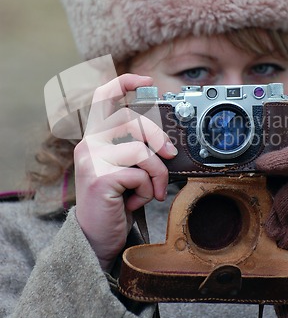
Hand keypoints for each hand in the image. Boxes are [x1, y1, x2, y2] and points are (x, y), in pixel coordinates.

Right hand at [74, 74, 177, 269]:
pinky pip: (140, 174)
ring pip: (141, 151)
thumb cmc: (114, 203)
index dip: (124, 83)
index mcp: (94, 138)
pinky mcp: (100, 177)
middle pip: (132, 121)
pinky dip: (148, 189)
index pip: (102, 99)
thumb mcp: (124, 171)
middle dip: (158, 139)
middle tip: (169, 156)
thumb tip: (165, 143)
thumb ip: (135, 151)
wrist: (96, 238)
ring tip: (153, 190)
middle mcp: (88, 144)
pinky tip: (137, 201)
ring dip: (157, 174)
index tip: (146, 80)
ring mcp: (92, 159)